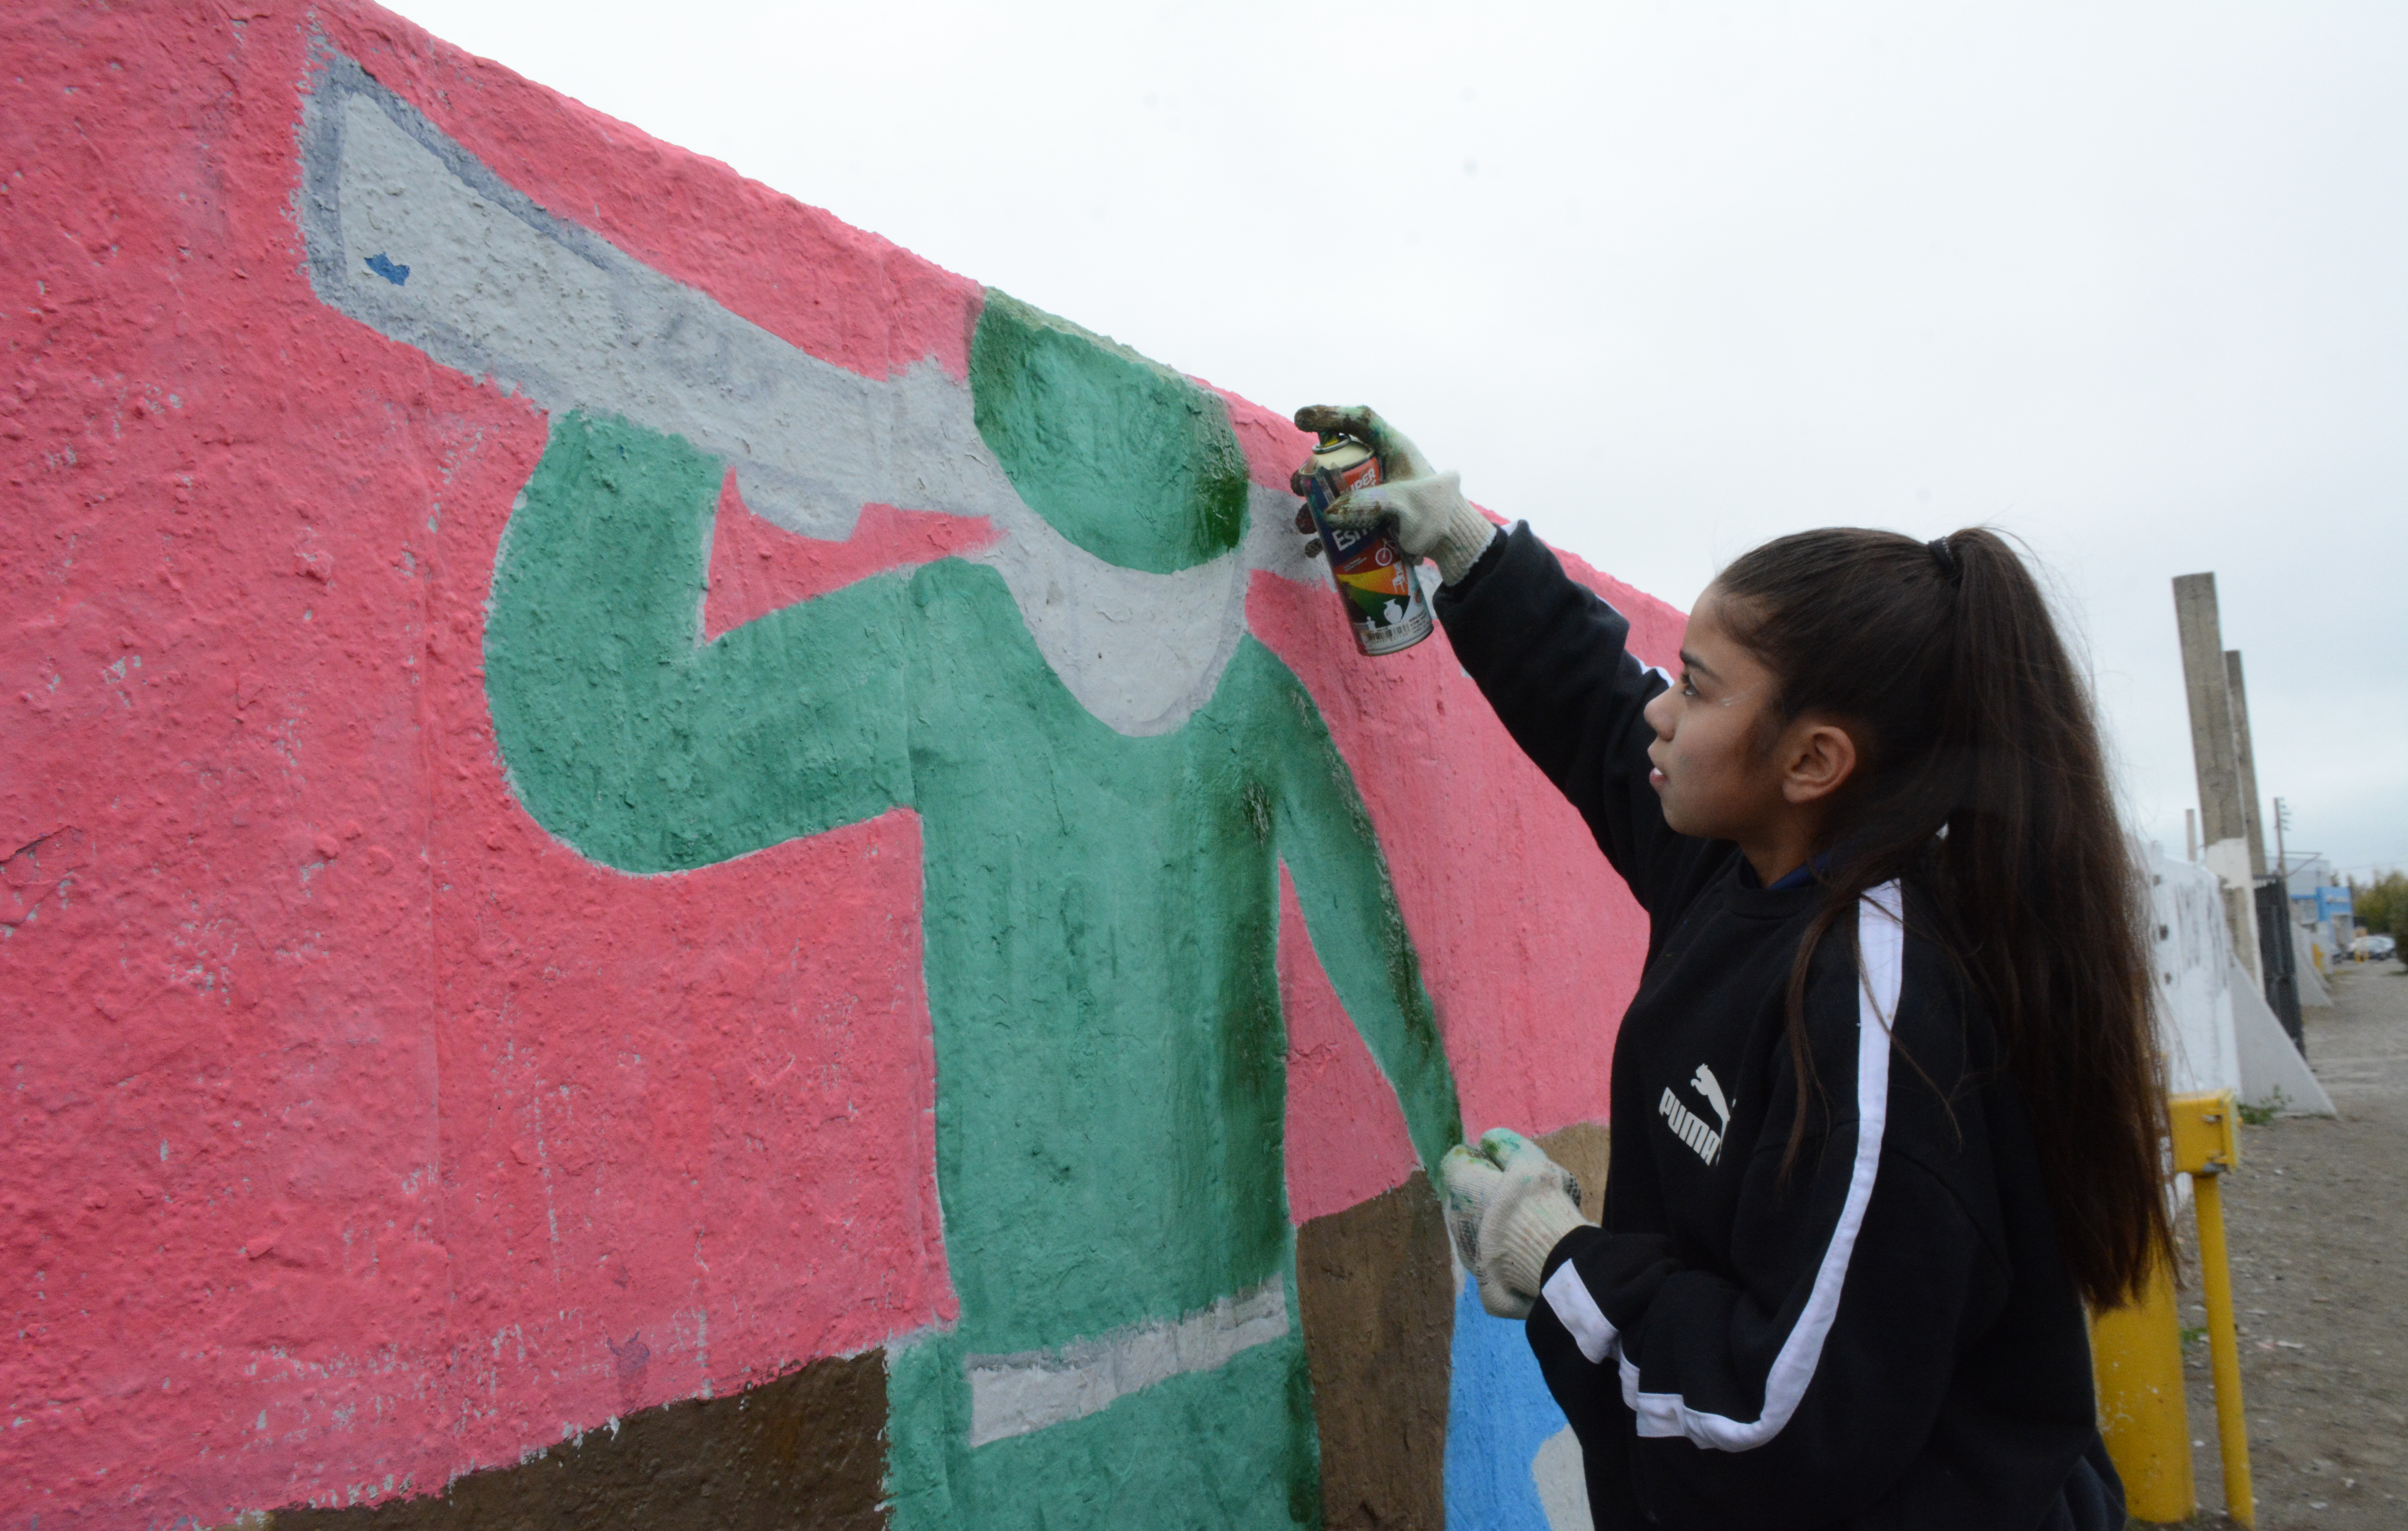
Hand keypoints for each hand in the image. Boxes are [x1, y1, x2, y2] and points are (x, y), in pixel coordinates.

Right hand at [1290, 405, 1500, 585]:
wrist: (1452, 541)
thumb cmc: (1437, 513)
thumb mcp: (1405, 505)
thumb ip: (1370, 504)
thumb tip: (1329, 512)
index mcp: (1392, 448)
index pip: (1360, 421)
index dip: (1330, 414)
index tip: (1300, 419)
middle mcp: (1377, 465)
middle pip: (1337, 460)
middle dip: (1312, 474)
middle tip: (1299, 487)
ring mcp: (1371, 490)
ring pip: (1333, 491)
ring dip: (1313, 507)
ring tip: (1304, 525)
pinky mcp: (1368, 514)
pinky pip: (1339, 519)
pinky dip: (1325, 533)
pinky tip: (1316, 547)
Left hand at [1440, 1128, 1593, 1319]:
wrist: (1555, 1259)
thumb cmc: (1540, 1203)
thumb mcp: (1529, 1159)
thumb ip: (1505, 1145)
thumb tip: (1488, 1140)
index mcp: (1462, 1187)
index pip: (1456, 1162)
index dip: (1479, 1158)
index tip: (1502, 1164)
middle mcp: (1456, 1221)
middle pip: (1465, 1198)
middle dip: (1486, 1193)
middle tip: (1520, 1195)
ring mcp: (1469, 1256)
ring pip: (1476, 1232)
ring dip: (1493, 1226)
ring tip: (1528, 1226)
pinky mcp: (1485, 1286)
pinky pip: (1493, 1265)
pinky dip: (1505, 1259)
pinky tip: (1528, 1256)